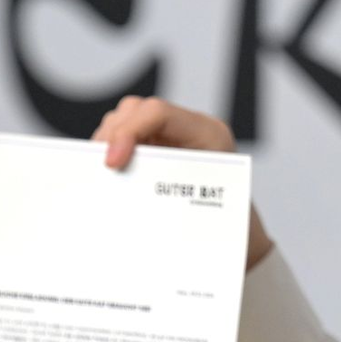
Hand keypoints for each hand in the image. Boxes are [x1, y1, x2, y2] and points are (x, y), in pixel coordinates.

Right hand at [92, 96, 272, 269]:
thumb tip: (122, 202)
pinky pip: (126, 138)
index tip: (112, 163)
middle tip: (101, 170)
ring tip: (101, 174)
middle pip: (137, 111)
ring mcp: (173, 135)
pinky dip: (111, 153)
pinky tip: (106, 175)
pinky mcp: (159, 146)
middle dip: (111, 137)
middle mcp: (189, 128)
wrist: (239, 230)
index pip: (158, 114)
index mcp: (208, 136)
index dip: (128, 132)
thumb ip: (166, 201)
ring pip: (127, 119)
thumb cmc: (224, 224)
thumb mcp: (198, 213)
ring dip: (108, 144)